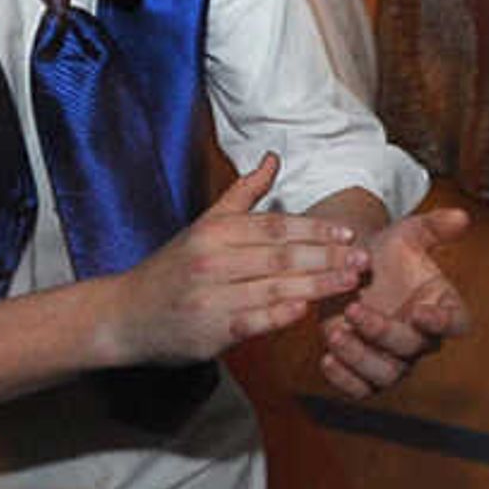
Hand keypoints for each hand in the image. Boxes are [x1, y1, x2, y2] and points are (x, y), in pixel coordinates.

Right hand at [98, 153, 365, 363]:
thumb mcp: (205, 224)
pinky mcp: (208, 331)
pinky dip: (278, 316)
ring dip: (316, 285)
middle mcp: (213, 259)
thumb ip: (244, 194)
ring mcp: (210, 296)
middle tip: (364, 259)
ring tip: (350, 283)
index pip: (276, 226)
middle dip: (327, 256)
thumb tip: (273, 158)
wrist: (124, 314)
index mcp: (216, 230)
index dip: (316, 230)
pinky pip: (250, 322)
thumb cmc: (172, 268)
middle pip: (281, 255)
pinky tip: (306, 311)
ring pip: (273, 287)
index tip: (350, 234)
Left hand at [318, 204, 471, 397]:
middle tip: (355, 310)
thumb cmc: (386, 252)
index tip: (420, 311)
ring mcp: (393, 358)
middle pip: (413, 349)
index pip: (456, 323)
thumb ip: (434, 227)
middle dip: (383, 332)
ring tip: (335, 333)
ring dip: (360, 358)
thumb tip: (461, 216)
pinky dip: (344, 380)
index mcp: (440, 306)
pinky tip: (326, 359)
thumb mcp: (407, 234)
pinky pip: (360, 388)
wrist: (349, 267)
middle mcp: (420, 338)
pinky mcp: (363, 371)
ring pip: (386, 375)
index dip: (443, 322)